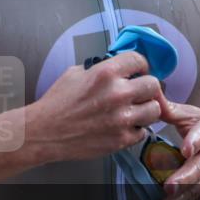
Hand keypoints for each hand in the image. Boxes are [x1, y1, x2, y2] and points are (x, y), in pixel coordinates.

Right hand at [28, 52, 166, 163]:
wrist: (45, 132)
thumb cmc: (56, 104)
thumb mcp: (74, 74)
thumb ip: (100, 68)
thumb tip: (117, 68)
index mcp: (105, 73)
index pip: (139, 60)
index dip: (139, 65)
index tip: (138, 71)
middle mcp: (117, 94)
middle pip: (154, 84)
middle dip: (145, 87)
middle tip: (137, 92)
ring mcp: (121, 118)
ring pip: (155, 109)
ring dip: (145, 109)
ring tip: (132, 111)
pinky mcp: (121, 139)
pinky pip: (143, 131)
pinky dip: (135, 129)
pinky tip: (122, 126)